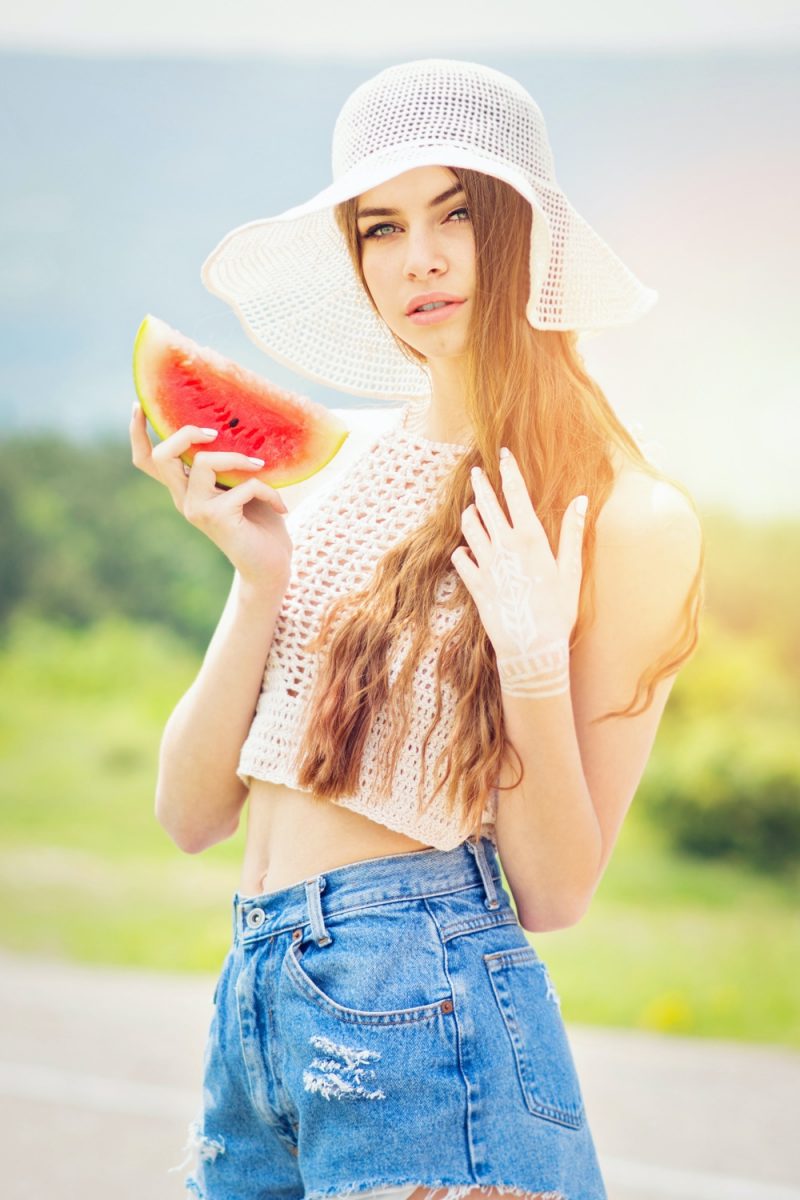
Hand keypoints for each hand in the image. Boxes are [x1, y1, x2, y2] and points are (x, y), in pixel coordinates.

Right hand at [129, 401, 292, 590]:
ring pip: (202, 462)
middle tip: (215, 432)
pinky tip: (280, 507)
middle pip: (162, 456)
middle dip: (186, 433)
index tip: (139, 405)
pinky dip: (267, 490)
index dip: (138, 433)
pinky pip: (243, 485)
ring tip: (260, 467)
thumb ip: (229, 463)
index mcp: (185, 488)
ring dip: (237, 457)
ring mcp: (197, 510)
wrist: (270, 567)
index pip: (148, 461)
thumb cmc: (261, 523)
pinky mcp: (217, 518)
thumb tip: (233, 426)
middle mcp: (184, 499)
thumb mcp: (241, 485)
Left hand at [450, 448, 587, 696]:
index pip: (516, 493)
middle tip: (475, 472)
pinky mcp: (474, 583)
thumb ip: (572, 533)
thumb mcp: (571, 570)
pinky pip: (460, 558)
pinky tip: (466, 549)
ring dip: (470, 514)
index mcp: (530, 538)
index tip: (502, 454)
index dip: (508, 471)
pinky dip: (462, 550)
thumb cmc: (557, 611)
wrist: (532, 647)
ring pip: (469, 527)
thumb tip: (581, 499)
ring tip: (472, 509)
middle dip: (480, 485)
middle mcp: (504, 545)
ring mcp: (486, 563)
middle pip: (487, 505)